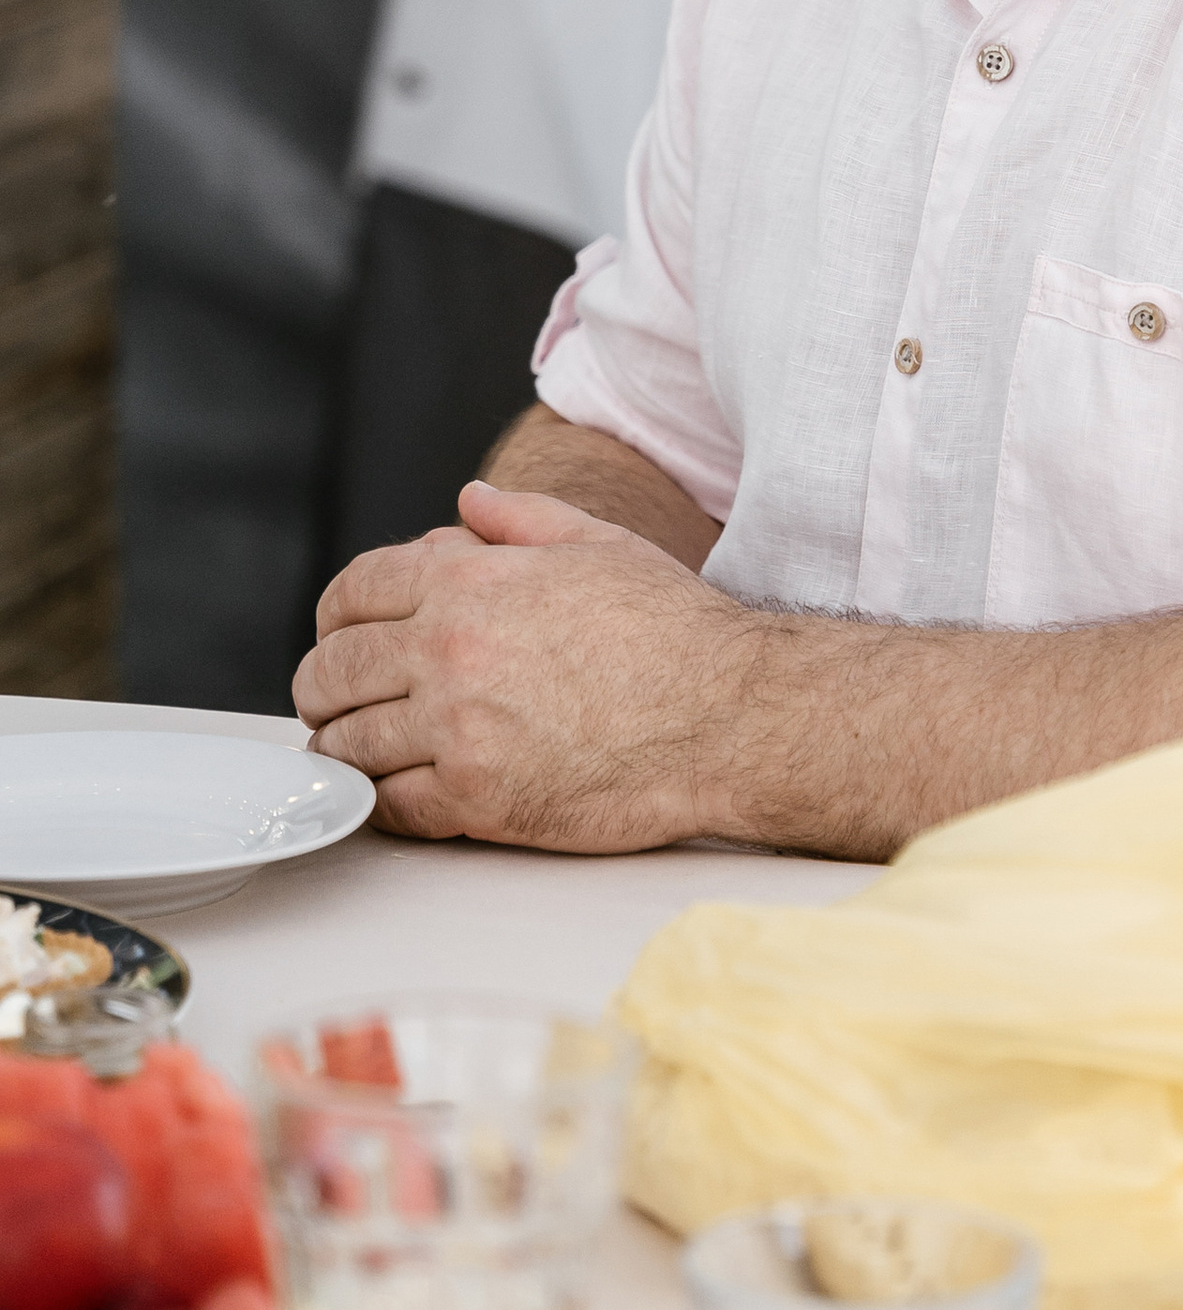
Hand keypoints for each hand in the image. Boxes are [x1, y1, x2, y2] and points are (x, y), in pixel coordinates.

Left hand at [294, 482, 772, 849]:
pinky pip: (391, 806)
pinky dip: (384, 804)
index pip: (350, 594)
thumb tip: (468, 503)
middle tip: (341, 706)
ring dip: (347, 752)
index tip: (342, 641)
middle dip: (325, 690)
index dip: (335, 619)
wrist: (730, 714)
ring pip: (347, 746)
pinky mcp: (478, 797)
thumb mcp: (601, 546)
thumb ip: (523, 520)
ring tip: (367, 756)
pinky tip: (402, 794)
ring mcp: (458, 727)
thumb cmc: (676, 631)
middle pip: (331, 673)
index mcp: (470, 581)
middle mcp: (449, 649)